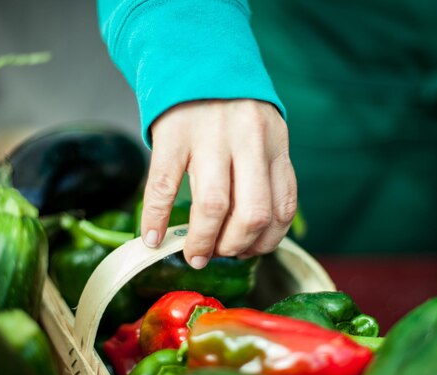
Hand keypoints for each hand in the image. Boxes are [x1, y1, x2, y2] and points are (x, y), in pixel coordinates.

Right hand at [141, 99, 296, 268]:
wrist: (196, 58)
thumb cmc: (231, 107)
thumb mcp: (263, 132)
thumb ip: (265, 172)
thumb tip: (253, 232)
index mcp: (274, 143)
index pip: (283, 207)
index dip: (266, 241)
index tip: (248, 252)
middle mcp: (248, 140)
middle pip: (252, 213)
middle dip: (235, 246)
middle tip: (219, 254)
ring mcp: (210, 137)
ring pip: (213, 207)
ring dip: (203, 242)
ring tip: (194, 255)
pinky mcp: (173, 134)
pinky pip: (163, 187)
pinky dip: (155, 219)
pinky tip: (152, 238)